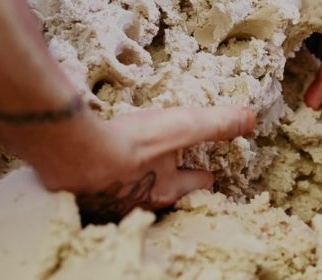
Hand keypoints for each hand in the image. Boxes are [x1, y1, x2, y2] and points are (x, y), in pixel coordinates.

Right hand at [33, 105, 254, 222]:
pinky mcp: (80, 192)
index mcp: (168, 189)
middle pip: (165, 193)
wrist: (71, 152)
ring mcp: (109, 200)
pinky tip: (97, 164)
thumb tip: (250, 119)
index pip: (199, 184)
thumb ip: (215, 124)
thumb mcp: (181, 127)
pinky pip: (100, 188)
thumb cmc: (131, 143)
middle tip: (171, 168)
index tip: (208, 168)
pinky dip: (104, 177)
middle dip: (171, 182)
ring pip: (132, 192)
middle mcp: (141, 202)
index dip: (206, 174)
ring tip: (134, 165)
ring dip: (136, 180)